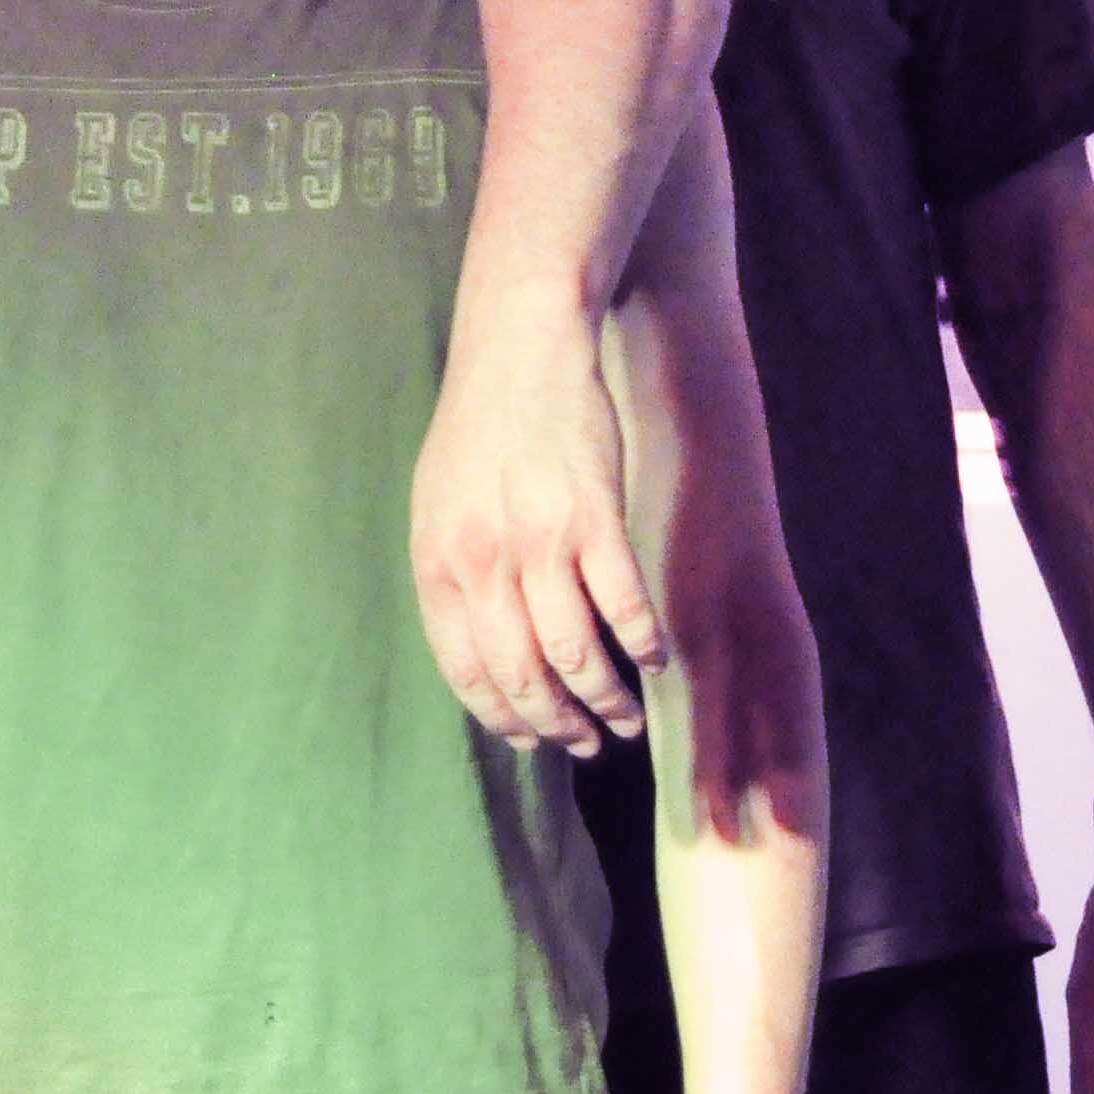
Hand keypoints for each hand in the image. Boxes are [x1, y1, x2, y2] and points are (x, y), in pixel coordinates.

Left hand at [408, 311, 664, 752]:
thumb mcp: (438, 503)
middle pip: (523, 675)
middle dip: (558, 724)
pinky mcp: (594, 518)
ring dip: (606, 700)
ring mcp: (540, 541)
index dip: (502, 716)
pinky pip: (625, 606)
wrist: (519, 350)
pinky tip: (656, 661)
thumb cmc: (480, 428)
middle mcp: (483, 561)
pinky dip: (644, 646)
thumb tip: (475, 645)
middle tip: (586, 742)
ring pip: (577, 654)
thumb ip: (454, 572)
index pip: (466, 669)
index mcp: (437, 561)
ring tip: (624, 718)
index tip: (531, 740)